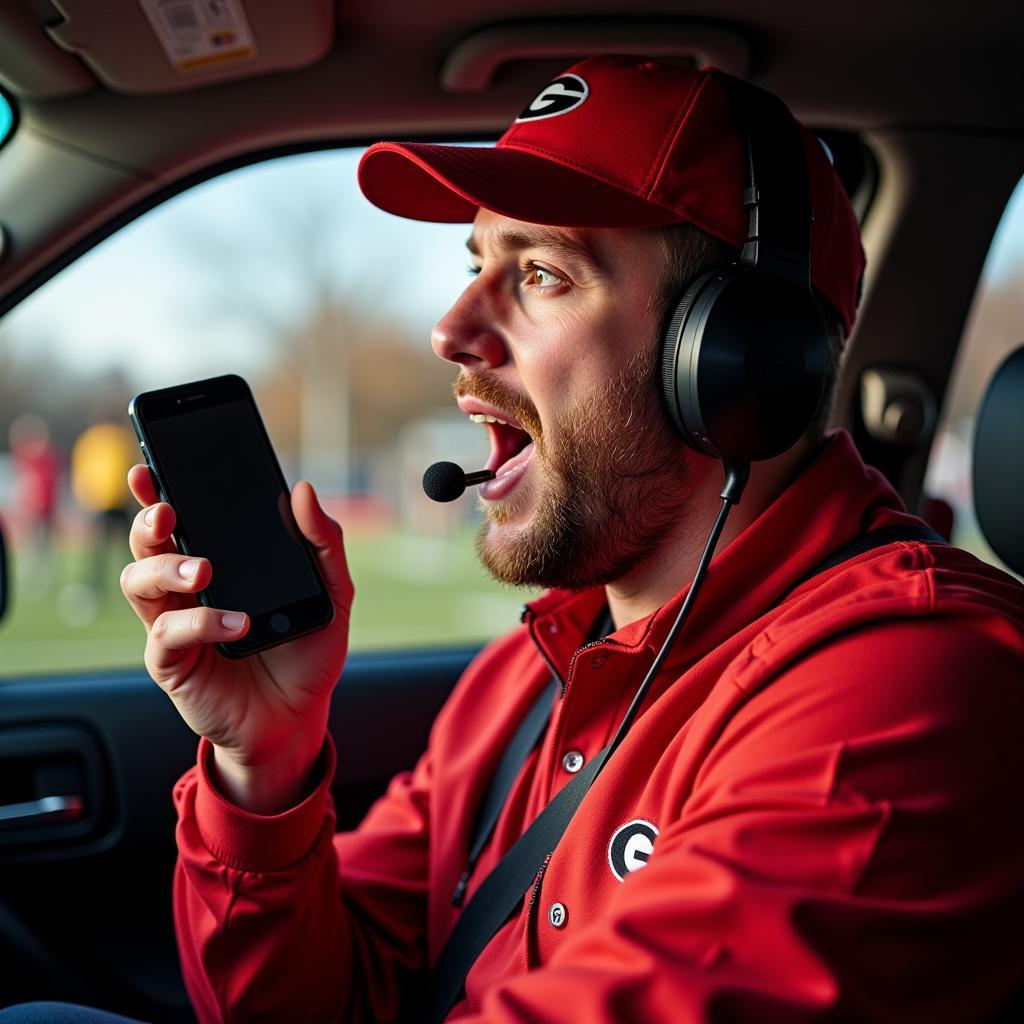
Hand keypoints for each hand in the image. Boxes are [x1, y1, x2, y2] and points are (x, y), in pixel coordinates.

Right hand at [120, 465, 353, 810]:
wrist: (299, 718)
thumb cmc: (308, 653)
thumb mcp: (332, 593)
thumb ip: (323, 543)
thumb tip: (303, 490)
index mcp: (220, 563)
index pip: (182, 519)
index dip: (159, 491)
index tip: (150, 468)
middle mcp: (188, 589)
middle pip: (147, 543)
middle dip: (148, 522)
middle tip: (169, 514)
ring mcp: (176, 624)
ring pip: (140, 582)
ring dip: (167, 569)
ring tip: (204, 572)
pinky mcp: (172, 662)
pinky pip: (166, 634)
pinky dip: (200, 623)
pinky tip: (236, 624)